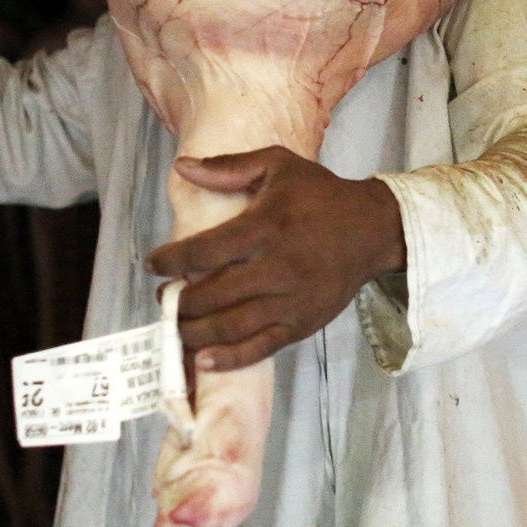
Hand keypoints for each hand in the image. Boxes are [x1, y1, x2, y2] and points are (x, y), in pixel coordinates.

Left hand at [147, 147, 406, 372]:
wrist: (372, 229)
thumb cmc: (320, 195)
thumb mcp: (277, 166)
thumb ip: (228, 167)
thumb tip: (182, 166)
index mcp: (267, 226)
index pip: (206, 251)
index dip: (171, 261)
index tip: (154, 264)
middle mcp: (278, 267)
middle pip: (213, 295)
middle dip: (179, 302)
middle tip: (164, 299)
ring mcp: (291, 300)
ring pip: (232, 327)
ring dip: (195, 332)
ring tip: (177, 327)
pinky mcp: (303, 324)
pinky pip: (261, 347)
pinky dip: (229, 358)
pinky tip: (204, 360)